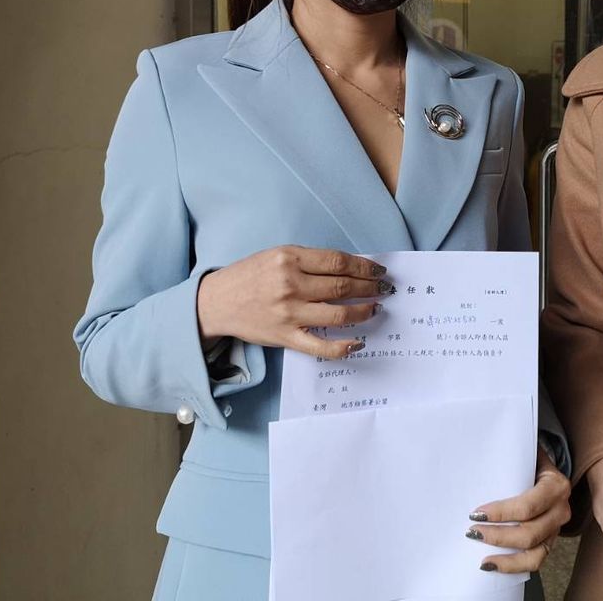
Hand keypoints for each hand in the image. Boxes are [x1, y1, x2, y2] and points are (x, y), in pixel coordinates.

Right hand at [196, 245, 390, 358]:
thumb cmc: (250, 276)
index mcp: (290, 259)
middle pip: (344, 286)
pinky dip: (344, 346)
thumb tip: (350, 268)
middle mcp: (291, 285)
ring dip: (365, 311)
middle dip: (371, 287)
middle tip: (385, 288)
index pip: (339, 262)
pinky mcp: (286, 337)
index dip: (365, 266)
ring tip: (376, 308)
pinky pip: (321, 346)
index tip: (379, 270)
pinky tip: (359, 342)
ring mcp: (290, 313)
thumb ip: (310, 261)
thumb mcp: (277, 255)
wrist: (217, 302)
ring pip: (339, 314)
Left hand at [467, 445, 571, 573]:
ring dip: (505, 557)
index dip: (501, 513)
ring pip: (534, 553)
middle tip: (472, 531)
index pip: (527, 505)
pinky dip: (513, 567)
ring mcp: (557, 530)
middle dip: (498, 536)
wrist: (549, 474)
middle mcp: (561, 510)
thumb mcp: (528, 455)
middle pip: (529, 533)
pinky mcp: (550, 543)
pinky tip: (492, 565)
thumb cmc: (531, 463)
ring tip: (481, 558)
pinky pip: (535, 562)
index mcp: (556, 486)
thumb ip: (513, 455)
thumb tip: (480, 452)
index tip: (476, 512)